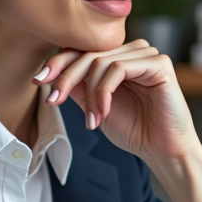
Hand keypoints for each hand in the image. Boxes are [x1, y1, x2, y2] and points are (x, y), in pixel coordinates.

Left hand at [33, 40, 196, 164]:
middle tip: (54, 101)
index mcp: (119, 58)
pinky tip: (103, 112)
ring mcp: (147, 55)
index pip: (83, 50)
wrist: (163, 151)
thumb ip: (79, 88)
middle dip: (66, 78)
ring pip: (101, 62)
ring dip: (90, 94)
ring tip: (92, 120)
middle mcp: (133, 52)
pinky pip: (118, 69)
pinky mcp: (159, 64)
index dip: (59, 63)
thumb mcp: (96, 107)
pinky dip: (104, 92)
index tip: (39, 80)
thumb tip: (52, 74)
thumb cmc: (135, 130)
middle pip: (89, 54)